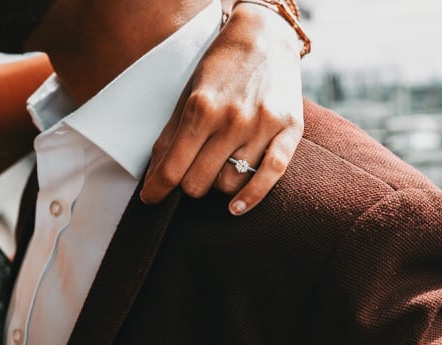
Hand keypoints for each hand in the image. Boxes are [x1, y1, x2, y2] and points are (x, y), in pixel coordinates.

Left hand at [140, 3, 303, 214]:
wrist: (266, 39)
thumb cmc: (222, 69)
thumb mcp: (188, 95)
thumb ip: (170, 136)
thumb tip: (154, 177)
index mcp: (201, 109)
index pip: (173, 168)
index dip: (157, 190)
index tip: (152, 198)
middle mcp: (232, 120)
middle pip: (199, 182)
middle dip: (190, 184)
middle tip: (193, 172)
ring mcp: (262, 126)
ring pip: (230, 184)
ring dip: (219, 184)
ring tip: (221, 167)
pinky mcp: (289, 131)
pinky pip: (270, 175)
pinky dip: (251, 198)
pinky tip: (236, 208)